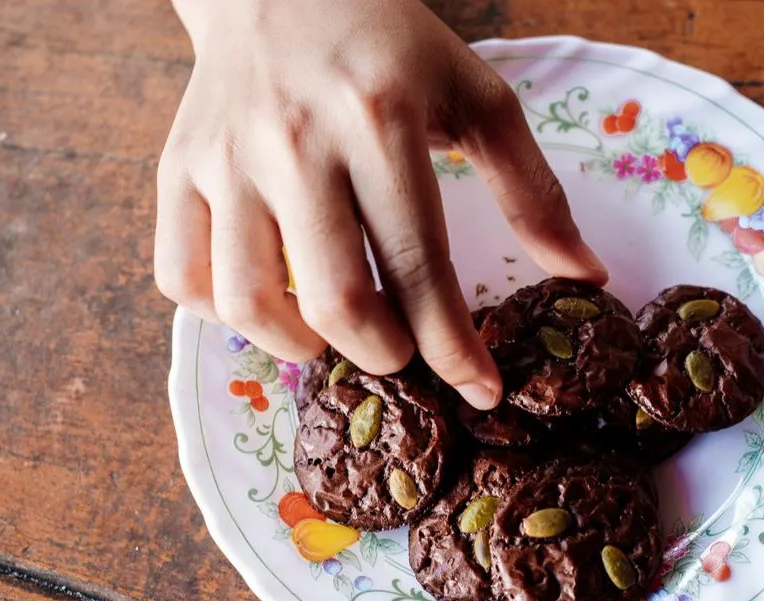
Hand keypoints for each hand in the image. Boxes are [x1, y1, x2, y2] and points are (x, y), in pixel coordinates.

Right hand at [153, 0, 606, 409]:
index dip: (454, 347)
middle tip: (405, 350)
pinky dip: (225, 315)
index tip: (482, 390)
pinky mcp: (177, 168)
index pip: (420, 266)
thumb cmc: (389, 46)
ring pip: (248, 302)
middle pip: (336, 300)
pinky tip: (273, 301)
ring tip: (336, 332)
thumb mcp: (477, 98)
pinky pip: (182, 277)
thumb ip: (533, 190)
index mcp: (380, 122)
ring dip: (301, 347)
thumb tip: (586, 275)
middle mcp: (294, 143)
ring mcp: (225, 158)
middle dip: (386, 354)